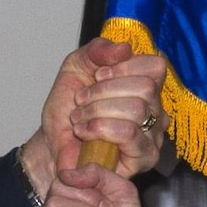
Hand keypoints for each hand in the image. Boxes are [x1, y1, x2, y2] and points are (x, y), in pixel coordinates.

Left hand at [20, 40, 168, 195]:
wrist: (51, 145)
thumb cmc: (67, 110)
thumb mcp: (76, 67)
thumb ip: (98, 50)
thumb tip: (124, 48)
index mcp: (144, 86)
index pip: (155, 66)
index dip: (123, 67)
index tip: (97, 76)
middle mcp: (155, 111)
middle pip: (146, 87)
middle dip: (104, 91)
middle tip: (82, 101)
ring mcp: (152, 136)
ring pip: (137, 109)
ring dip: (97, 111)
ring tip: (79, 120)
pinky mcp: (144, 158)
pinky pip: (129, 134)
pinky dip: (99, 128)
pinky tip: (84, 133)